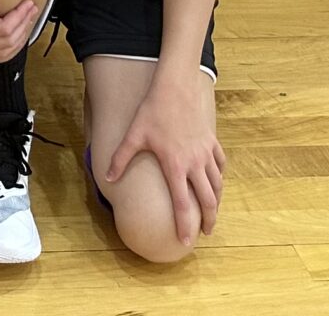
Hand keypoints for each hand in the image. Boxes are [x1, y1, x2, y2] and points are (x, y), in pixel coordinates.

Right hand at [0, 0, 38, 62]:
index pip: (1, 28)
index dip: (18, 17)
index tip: (28, 2)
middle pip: (6, 42)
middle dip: (23, 25)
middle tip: (32, 7)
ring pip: (4, 52)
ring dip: (20, 37)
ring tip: (29, 18)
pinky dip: (12, 48)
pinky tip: (18, 34)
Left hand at [103, 70, 224, 242]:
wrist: (175, 87)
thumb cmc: (152, 111)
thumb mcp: (134, 135)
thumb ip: (121, 158)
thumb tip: (107, 178)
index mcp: (175, 166)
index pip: (183, 204)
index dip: (185, 225)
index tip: (185, 242)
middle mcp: (195, 163)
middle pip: (208, 200)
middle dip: (208, 219)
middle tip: (205, 232)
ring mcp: (205, 152)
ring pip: (218, 184)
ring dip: (216, 201)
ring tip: (212, 212)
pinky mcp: (211, 141)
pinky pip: (220, 164)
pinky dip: (219, 176)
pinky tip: (216, 180)